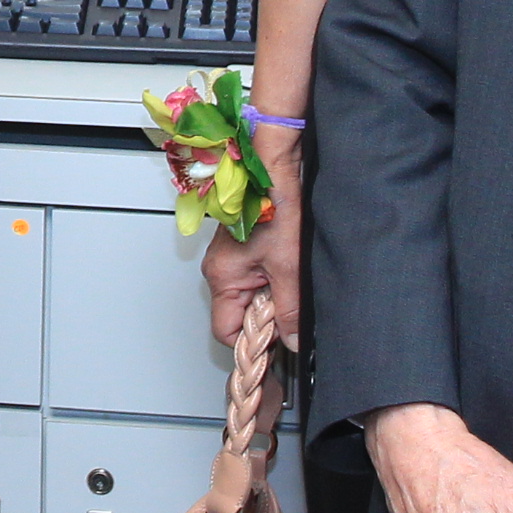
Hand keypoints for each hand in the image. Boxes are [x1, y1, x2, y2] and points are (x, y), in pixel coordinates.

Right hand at [200, 130, 303, 346]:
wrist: (276, 171)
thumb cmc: (276, 207)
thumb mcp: (289, 269)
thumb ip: (290, 312)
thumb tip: (293, 340)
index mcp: (222, 276)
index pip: (226, 332)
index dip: (252, 342)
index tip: (278, 342)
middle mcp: (219, 269)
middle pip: (239, 315)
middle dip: (267, 317)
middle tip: (290, 303)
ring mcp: (230, 258)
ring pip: (250, 297)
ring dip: (273, 296)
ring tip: (290, 277)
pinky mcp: (243, 249)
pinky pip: (256, 278)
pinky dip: (274, 279)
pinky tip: (288, 266)